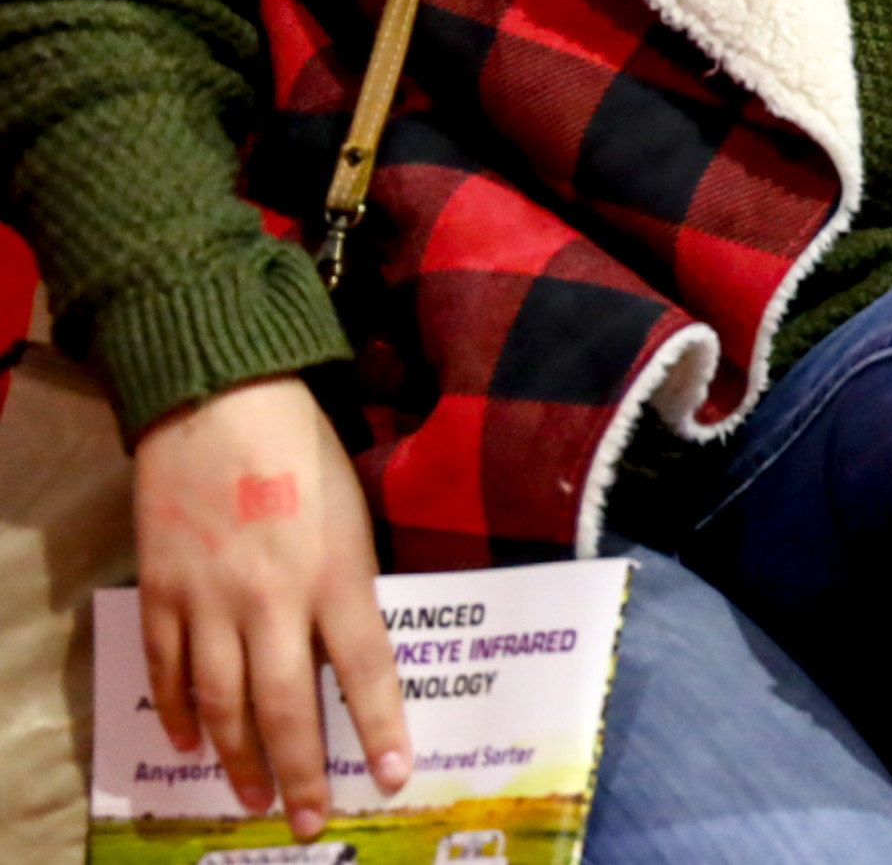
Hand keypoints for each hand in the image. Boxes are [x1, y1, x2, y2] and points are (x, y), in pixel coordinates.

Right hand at [131, 377, 408, 837]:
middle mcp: (274, 599)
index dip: (382, 730)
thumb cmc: (304, 452)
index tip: (394, 779)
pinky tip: (191, 743)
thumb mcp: (354, 517)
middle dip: (300, 774)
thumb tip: (352, 650)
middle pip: (286, 707)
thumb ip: (351, 585)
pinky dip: (178, 713)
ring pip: (221, 704)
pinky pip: (168, 670)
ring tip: (254, 799)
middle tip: (307, 823)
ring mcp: (210, 600)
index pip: (367, 670)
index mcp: (337, 575)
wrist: (219, 402)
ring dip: (238, 760)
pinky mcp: (162, 592)